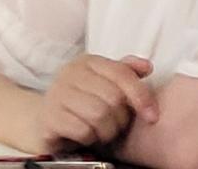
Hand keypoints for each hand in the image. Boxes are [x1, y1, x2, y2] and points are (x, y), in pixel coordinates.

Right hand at [39, 54, 158, 151]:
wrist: (45, 120)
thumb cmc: (82, 101)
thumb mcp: (105, 83)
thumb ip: (126, 72)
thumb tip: (147, 66)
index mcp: (88, 61)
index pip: (122, 73)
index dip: (141, 95)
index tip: (152, 115)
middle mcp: (70, 73)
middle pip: (113, 97)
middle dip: (121, 118)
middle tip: (116, 125)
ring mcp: (57, 94)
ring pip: (99, 115)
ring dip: (107, 130)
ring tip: (102, 131)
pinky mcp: (49, 118)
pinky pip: (82, 130)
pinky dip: (90, 137)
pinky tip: (87, 135)